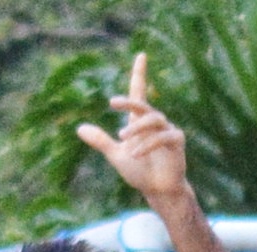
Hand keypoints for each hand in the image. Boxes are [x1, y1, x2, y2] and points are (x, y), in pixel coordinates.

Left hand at [76, 53, 189, 203]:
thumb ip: (101, 141)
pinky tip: (135, 153)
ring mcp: (168, 130)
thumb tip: (79, 128)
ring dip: (137, 128)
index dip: (140, 74)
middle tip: (113, 102)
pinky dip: (148, 144)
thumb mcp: (116, 155)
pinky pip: (163, 136)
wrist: (157, 191)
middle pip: (143, 105)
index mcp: (139, 123)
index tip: (141, 55)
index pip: (140, 93)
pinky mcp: (177, 142)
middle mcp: (155, 122)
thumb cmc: (139, 172)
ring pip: (153, 120)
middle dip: (130, 102)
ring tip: (122, 139)